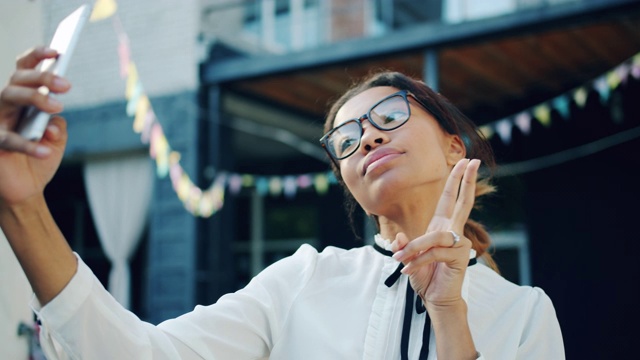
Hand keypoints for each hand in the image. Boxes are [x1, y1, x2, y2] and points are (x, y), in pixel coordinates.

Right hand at [0, 47, 69, 204]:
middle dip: (42, 77)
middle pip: (17, 80)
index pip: (23, 70)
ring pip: (8, 97)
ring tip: (58, 107)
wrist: (27, 191)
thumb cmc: (39, 159)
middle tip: (67, 85)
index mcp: (22, 101)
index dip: (37, 56)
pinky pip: (8, 139)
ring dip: (34, 98)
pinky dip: (29, 143)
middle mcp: (6, 106)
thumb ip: (58, 124)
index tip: (58, 51)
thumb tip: (53, 120)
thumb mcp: (56, 138)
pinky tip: (46, 148)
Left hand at [391, 158, 479, 308]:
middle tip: (473, 161)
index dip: (456, 180)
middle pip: (462, 203)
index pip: (450, 199)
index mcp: (442, 226)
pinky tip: (407, 270)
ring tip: (400, 259)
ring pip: (435, 236)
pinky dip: (418, 262)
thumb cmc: (425, 275)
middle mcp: (453, 232)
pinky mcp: (459, 258)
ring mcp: (459, 244)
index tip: (466, 162)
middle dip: (466, 181)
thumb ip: (404, 245)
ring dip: (415, 248)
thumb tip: (400, 240)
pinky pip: (433, 254)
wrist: (436, 298)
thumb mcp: (409, 257)